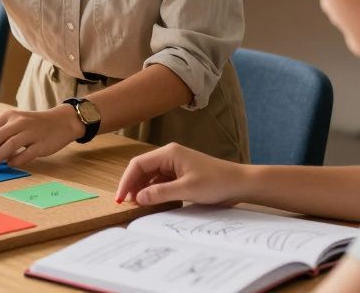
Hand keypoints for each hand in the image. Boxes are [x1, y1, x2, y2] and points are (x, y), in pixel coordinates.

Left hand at [0, 105, 84, 169]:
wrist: (62, 122)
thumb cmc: (33, 125)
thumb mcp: (15, 123)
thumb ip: (0, 135)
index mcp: (8, 116)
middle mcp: (18, 122)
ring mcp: (30, 132)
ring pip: (8, 146)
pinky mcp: (42, 144)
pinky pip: (25, 154)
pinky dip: (15, 160)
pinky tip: (9, 165)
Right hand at [115, 142, 249, 206]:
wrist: (239, 183)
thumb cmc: (216, 182)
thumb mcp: (187, 189)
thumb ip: (160, 193)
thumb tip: (137, 198)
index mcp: (168, 153)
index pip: (138, 164)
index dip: (126, 181)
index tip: (120, 198)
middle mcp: (169, 156)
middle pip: (142, 169)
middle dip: (132, 185)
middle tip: (126, 204)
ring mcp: (175, 164)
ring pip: (150, 176)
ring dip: (142, 189)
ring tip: (137, 204)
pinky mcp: (180, 174)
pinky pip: (160, 181)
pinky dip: (154, 190)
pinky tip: (152, 201)